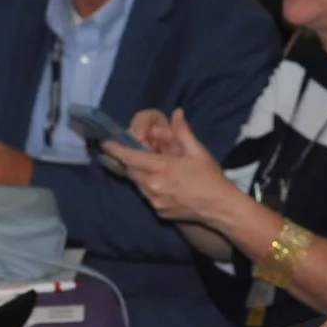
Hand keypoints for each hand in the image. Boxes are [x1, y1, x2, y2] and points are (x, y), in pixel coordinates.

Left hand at [115, 109, 233, 223]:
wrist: (221, 208)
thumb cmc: (210, 178)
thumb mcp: (198, 151)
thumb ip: (182, 132)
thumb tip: (176, 113)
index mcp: (162, 168)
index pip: (131, 158)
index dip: (116, 150)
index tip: (106, 144)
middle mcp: (154, 186)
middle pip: (131, 171)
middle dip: (130, 161)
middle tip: (135, 152)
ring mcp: (155, 201)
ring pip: (137, 184)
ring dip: (140, 174)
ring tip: (153, 167)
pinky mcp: (159, 212)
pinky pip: (147, 196)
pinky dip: (149, 186)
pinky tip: (163, 183)